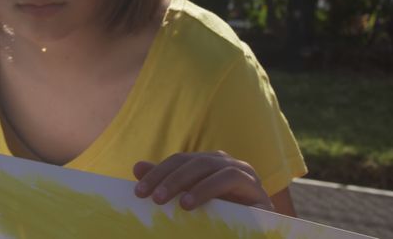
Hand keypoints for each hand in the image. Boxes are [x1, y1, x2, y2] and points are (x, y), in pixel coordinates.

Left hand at [133, 151, 273, 211]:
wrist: (255, 234)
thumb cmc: (221, 220)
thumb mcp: (189, 202)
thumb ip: (168, 185)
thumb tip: (137, 167)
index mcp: (208, 164)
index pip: (178, 160)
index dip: (157, 172)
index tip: (138, 191)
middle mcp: (224, 163)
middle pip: (190, 161)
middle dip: (166, 177)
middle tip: (150, 197)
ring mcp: (242, 172)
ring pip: (207, 165)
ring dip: (182, 181)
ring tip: (164, 200)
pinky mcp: (255, 187)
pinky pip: (230, 178)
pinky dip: (207, 188)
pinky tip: (190, 203)